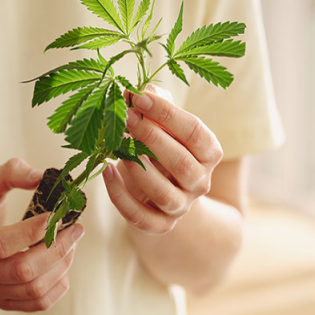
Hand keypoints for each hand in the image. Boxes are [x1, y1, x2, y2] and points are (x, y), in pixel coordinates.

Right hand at [0, 158, 84, 310]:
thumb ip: (10, 174)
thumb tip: (41, 176)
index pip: (0, 243)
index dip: (32, 232)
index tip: (56, 216)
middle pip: (21, 269)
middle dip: (56, 249)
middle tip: (76, 229)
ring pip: (33, 288)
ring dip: (61, 265)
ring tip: (71, 244)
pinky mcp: (3, 303)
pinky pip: (38, 303)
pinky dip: (58, 285)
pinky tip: (62, 265)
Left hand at [103, 85, 222, 233]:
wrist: (160, 195)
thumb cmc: (161, 150)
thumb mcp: (164, 126)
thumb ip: (156, 107)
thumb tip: (141, 89)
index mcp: (208, 153)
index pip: (195, 133)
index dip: (167, 114)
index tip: (139, 96)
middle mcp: (200, 182)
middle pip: (182, 164)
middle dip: (152, 138)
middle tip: (126, 118)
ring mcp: (181, 207)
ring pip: (164, 194)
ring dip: (139, 169)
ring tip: (118, 147)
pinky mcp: (160, 225)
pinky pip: (141, 217)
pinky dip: (120, 197)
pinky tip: (106, 172)